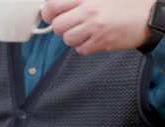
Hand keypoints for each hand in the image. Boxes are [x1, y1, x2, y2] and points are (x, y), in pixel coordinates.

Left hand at [41, 0, 155, 54]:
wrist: (151, 15)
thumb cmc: (127, 3)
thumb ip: (79, 0)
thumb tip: (55, 5)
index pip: (52, 6)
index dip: (48, 12)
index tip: (52, 14)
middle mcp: (88, 11)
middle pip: (56, 26)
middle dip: (61, 27)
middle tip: (72, 24)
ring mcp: (94, 28)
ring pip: (67, 39)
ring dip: (73, 37)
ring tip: (85, 31)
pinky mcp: (101, 42)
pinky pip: (80, 49)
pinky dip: (84, 46)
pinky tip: (94, 38)